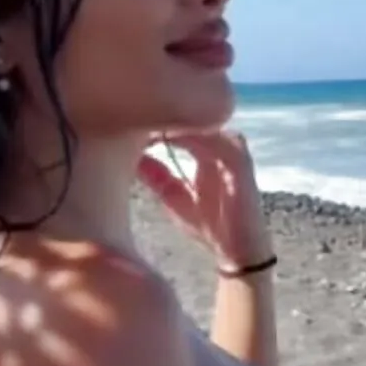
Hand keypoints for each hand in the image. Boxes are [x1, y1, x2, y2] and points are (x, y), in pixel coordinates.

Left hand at [137, 130, 273, 269]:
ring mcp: (232, 149)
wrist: (237, 250)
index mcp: (205, 150)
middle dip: (163, 116)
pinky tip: (169, 137)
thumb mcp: (172, 196)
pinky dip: (193, 136)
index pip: (178, 124)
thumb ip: (155, 175)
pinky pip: (216, 138)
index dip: (153, 121)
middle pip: (190, 118)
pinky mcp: (240, 159)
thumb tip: (131, 156)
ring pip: (202, 123)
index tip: (126, 123)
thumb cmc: (209, 224)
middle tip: (134, 116)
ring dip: (176, 122)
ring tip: (148, 124)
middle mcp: (220, 144)